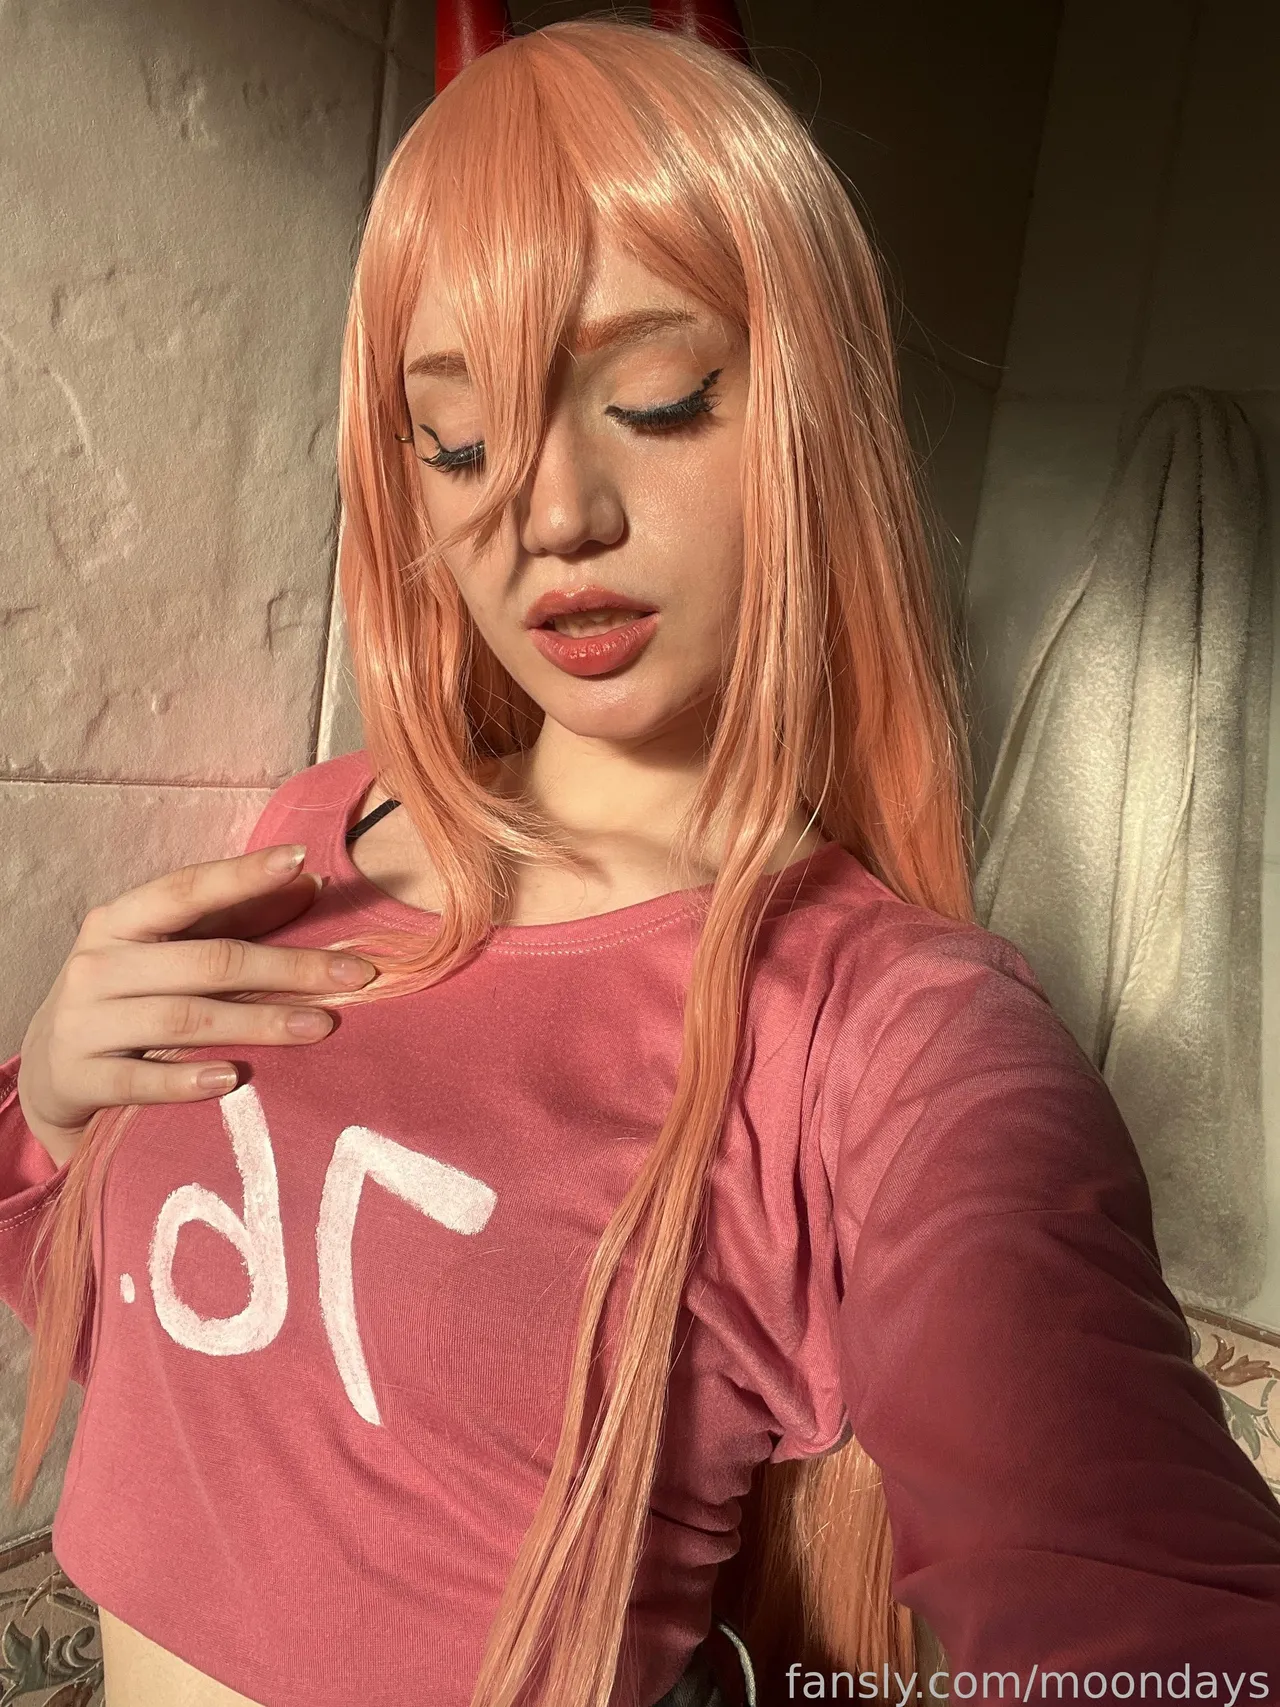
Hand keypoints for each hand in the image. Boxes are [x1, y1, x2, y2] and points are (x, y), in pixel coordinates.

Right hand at [15, 844, 376, 1167]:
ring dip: (258, 1023)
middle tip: (355, 975)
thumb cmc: (128, 993)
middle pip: (205, 960)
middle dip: (287, 966)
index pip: (186, 889)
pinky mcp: (79, 1079)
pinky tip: (232, 1079)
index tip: (301, 859)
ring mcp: (84, 1023)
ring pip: (182, 1019)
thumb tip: (312, 881)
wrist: (50, 1065)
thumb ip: (235, 917)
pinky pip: (139, 1081)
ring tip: (320, 1027)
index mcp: (120, 920)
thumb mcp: (167, 948)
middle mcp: (98, 965)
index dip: (243, 874)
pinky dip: (185, 1081)